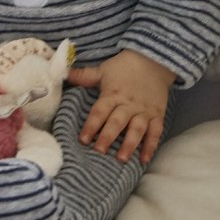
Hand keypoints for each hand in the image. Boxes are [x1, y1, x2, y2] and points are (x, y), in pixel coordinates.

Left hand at [67, 50, 174, 165]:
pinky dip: (151, 146)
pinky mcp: (157, 114)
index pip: (100, 112)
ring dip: (129, 144)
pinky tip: (144, 159)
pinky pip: (155, 131)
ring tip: (121, 158)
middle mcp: (128, 104)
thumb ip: (84, 76)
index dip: (91, 125)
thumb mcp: (103, 70)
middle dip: (107, 137)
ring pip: (137, 129)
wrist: (153, 60)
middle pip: (117, 122)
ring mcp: (144, 111)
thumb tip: (63, 73)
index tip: (83, 139)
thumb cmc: (124, 67)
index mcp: (113, 94)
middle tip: (99, 151)